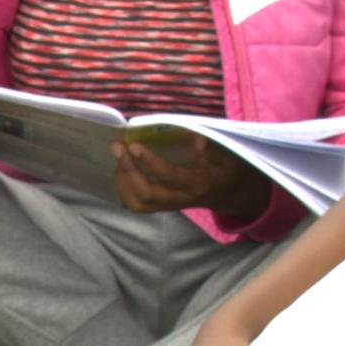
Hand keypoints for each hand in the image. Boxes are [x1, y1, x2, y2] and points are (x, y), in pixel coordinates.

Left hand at [112, 133, 265, 220]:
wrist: (226, 192)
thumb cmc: (224, 168)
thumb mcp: (227, 157)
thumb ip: (212, 149)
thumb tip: (197, 139)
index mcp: (197, 183)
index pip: (170, 175)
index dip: (150, 161)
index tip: (134, 145)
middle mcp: (180, 198)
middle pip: (147, 193)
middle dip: (128, 170)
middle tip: (117, 147)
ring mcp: (169, 205)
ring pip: (138, 203)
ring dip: (122, 180)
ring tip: (118, 157)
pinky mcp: (161, 207)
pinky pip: (136, 205)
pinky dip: (123, 188)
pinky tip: (121, 170)